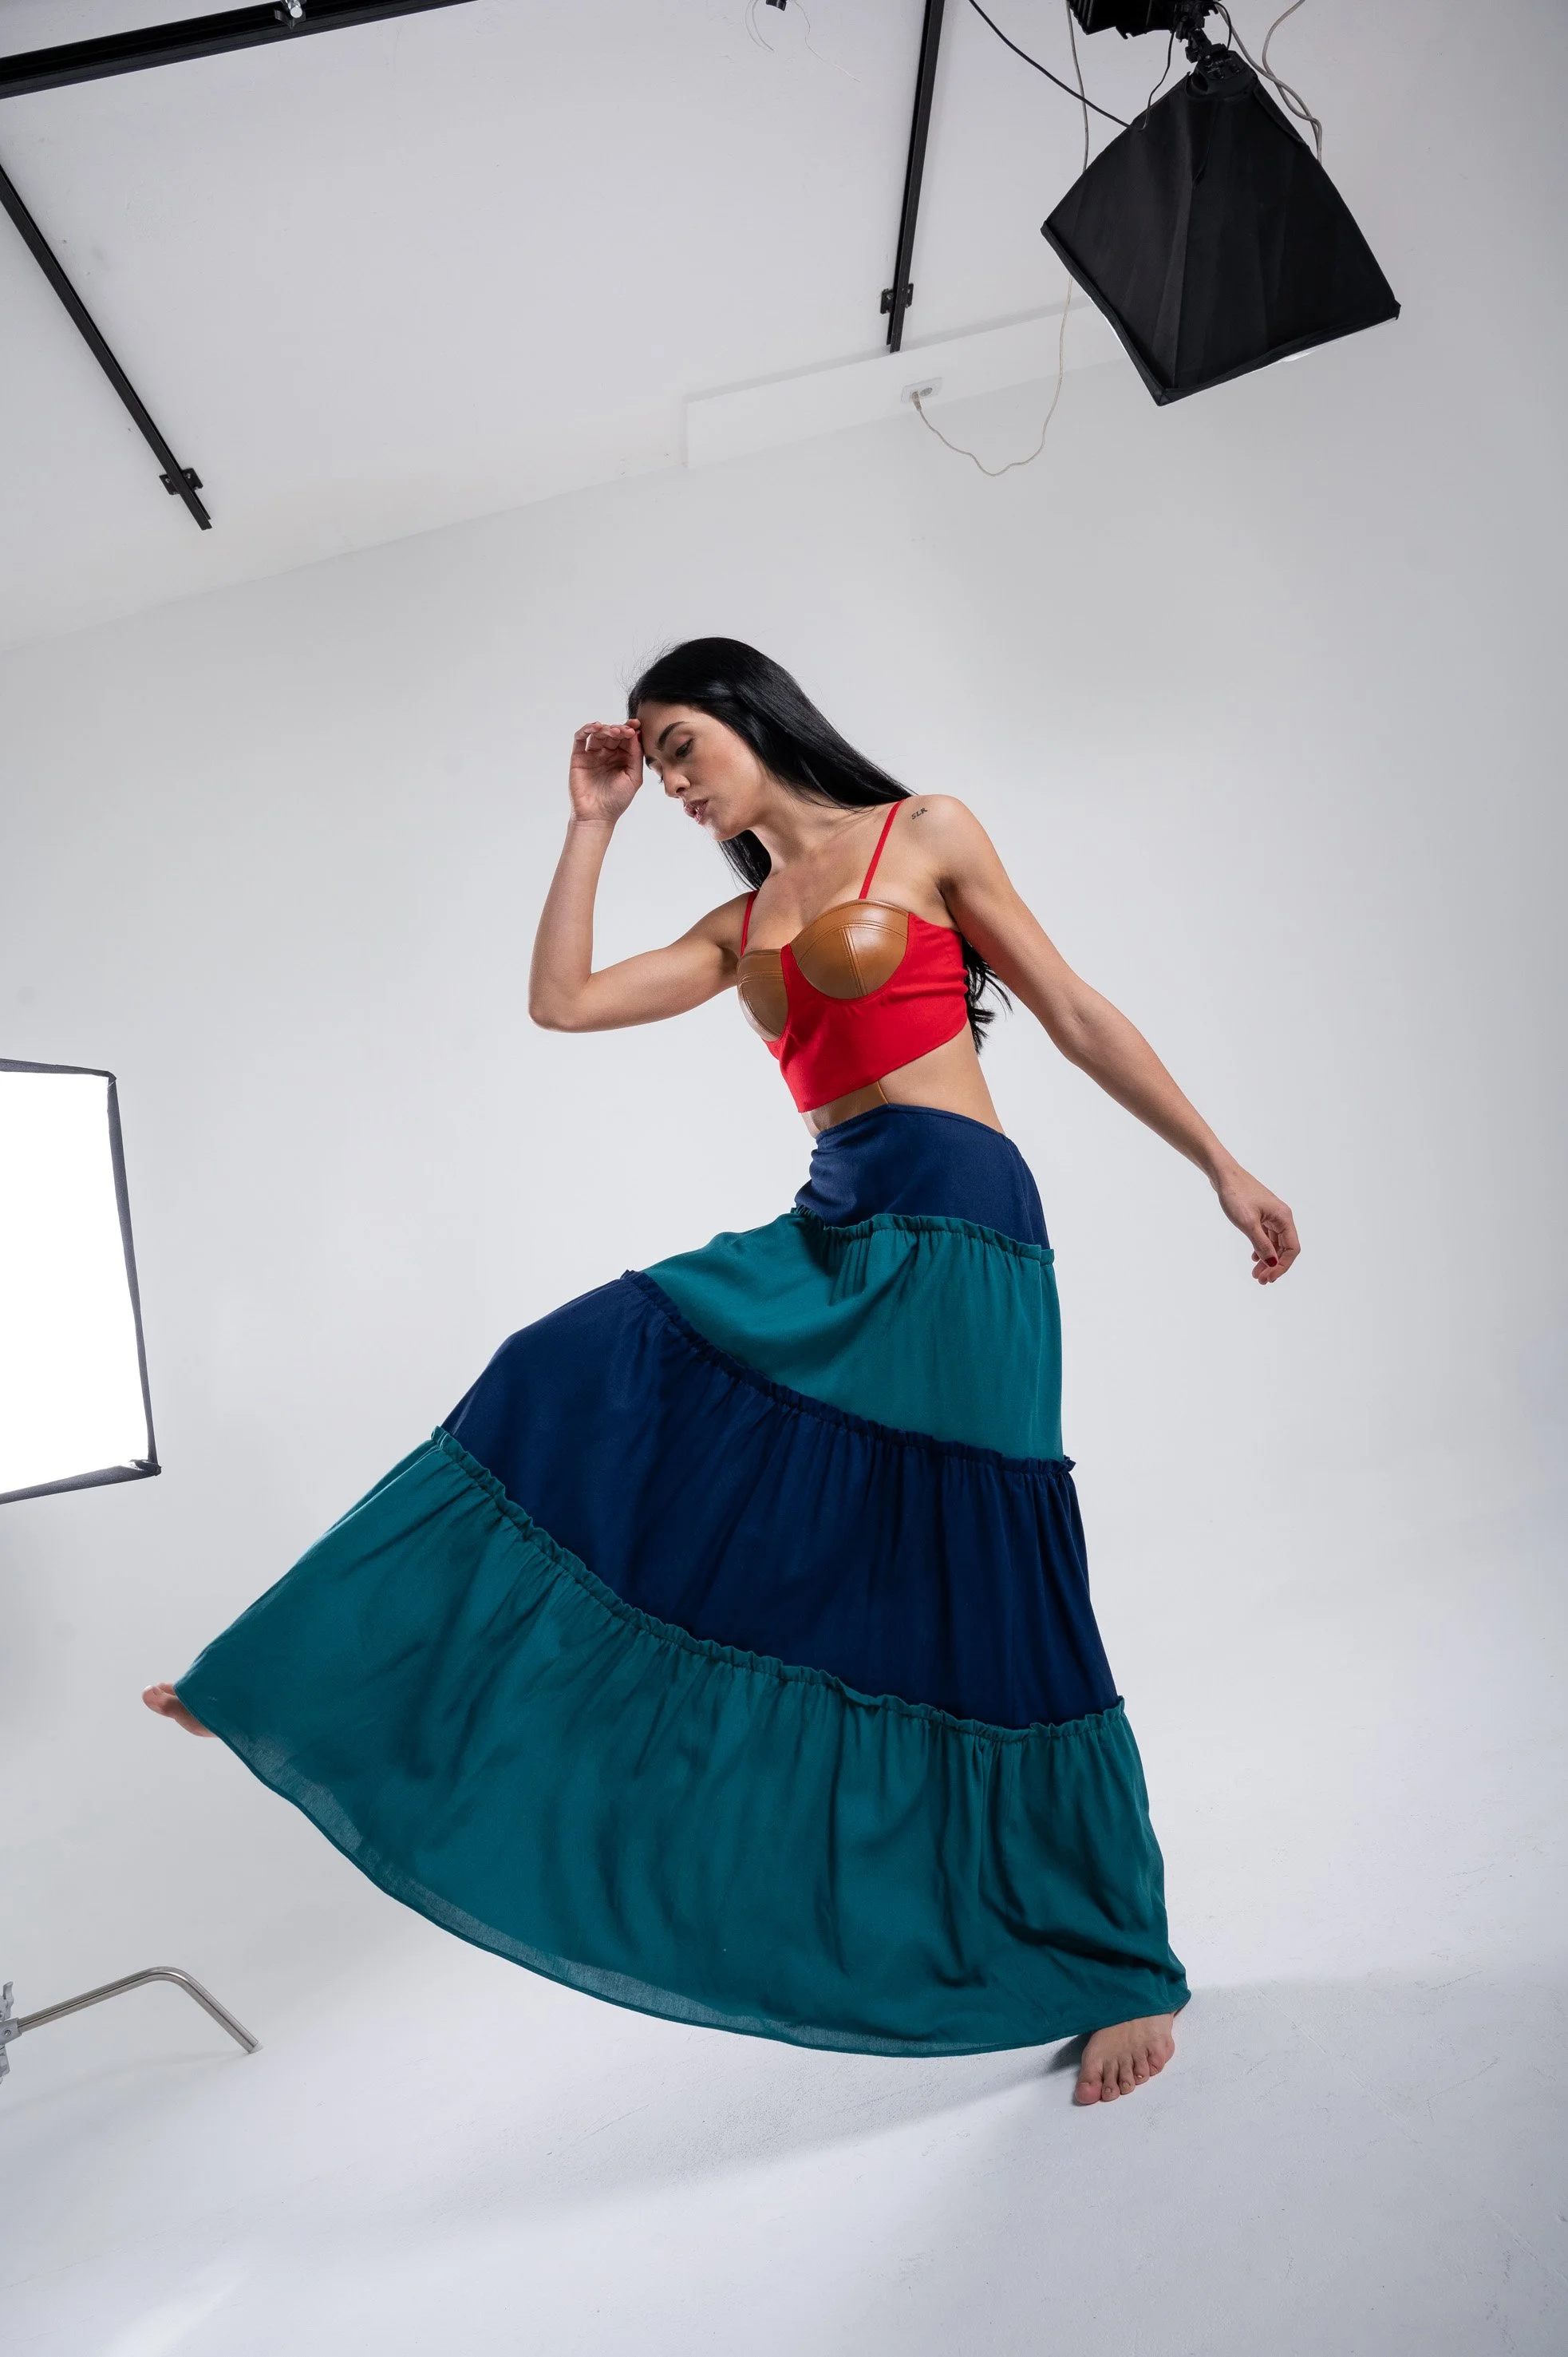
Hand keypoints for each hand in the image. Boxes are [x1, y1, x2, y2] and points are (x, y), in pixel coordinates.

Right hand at [569, 720, 642, 825]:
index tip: (636, 724)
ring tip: (612, 730)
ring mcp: (592, 755)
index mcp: (622, 758)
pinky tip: (595, 727)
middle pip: (612, 734)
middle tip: (625, 730)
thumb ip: (636, 756)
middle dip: (619, 729)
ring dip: (605, 728)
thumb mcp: (634, 777)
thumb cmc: (617, 800)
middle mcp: (607, 754)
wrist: (597, 816)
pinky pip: (580, 739)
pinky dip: (586, 730)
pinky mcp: (579, 757)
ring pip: (598, 734)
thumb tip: (635, 735)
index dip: (630, 729)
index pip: (626, 739)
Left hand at [1213, 1164, 1300, 1285]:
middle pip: (1284, 1248)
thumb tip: (1273, 1264)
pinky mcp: (1260, 1214)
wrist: (1223, 1175)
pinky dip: (1261, 1249)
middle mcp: (1281, 1217)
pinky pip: (1266, 1236)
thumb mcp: (1248, 1224)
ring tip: (1255, 1274)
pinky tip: (1254, 1258)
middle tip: (1260, 1280)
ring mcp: (1271, 1215)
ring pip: (1274, 1243)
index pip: (1292, 1248)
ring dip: (1267, 1259)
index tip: (1269, 1278)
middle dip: (1274, 1266)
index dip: (1283, 1266)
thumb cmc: (1236, 1195)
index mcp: (1284, 1218)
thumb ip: (1262, 1245)